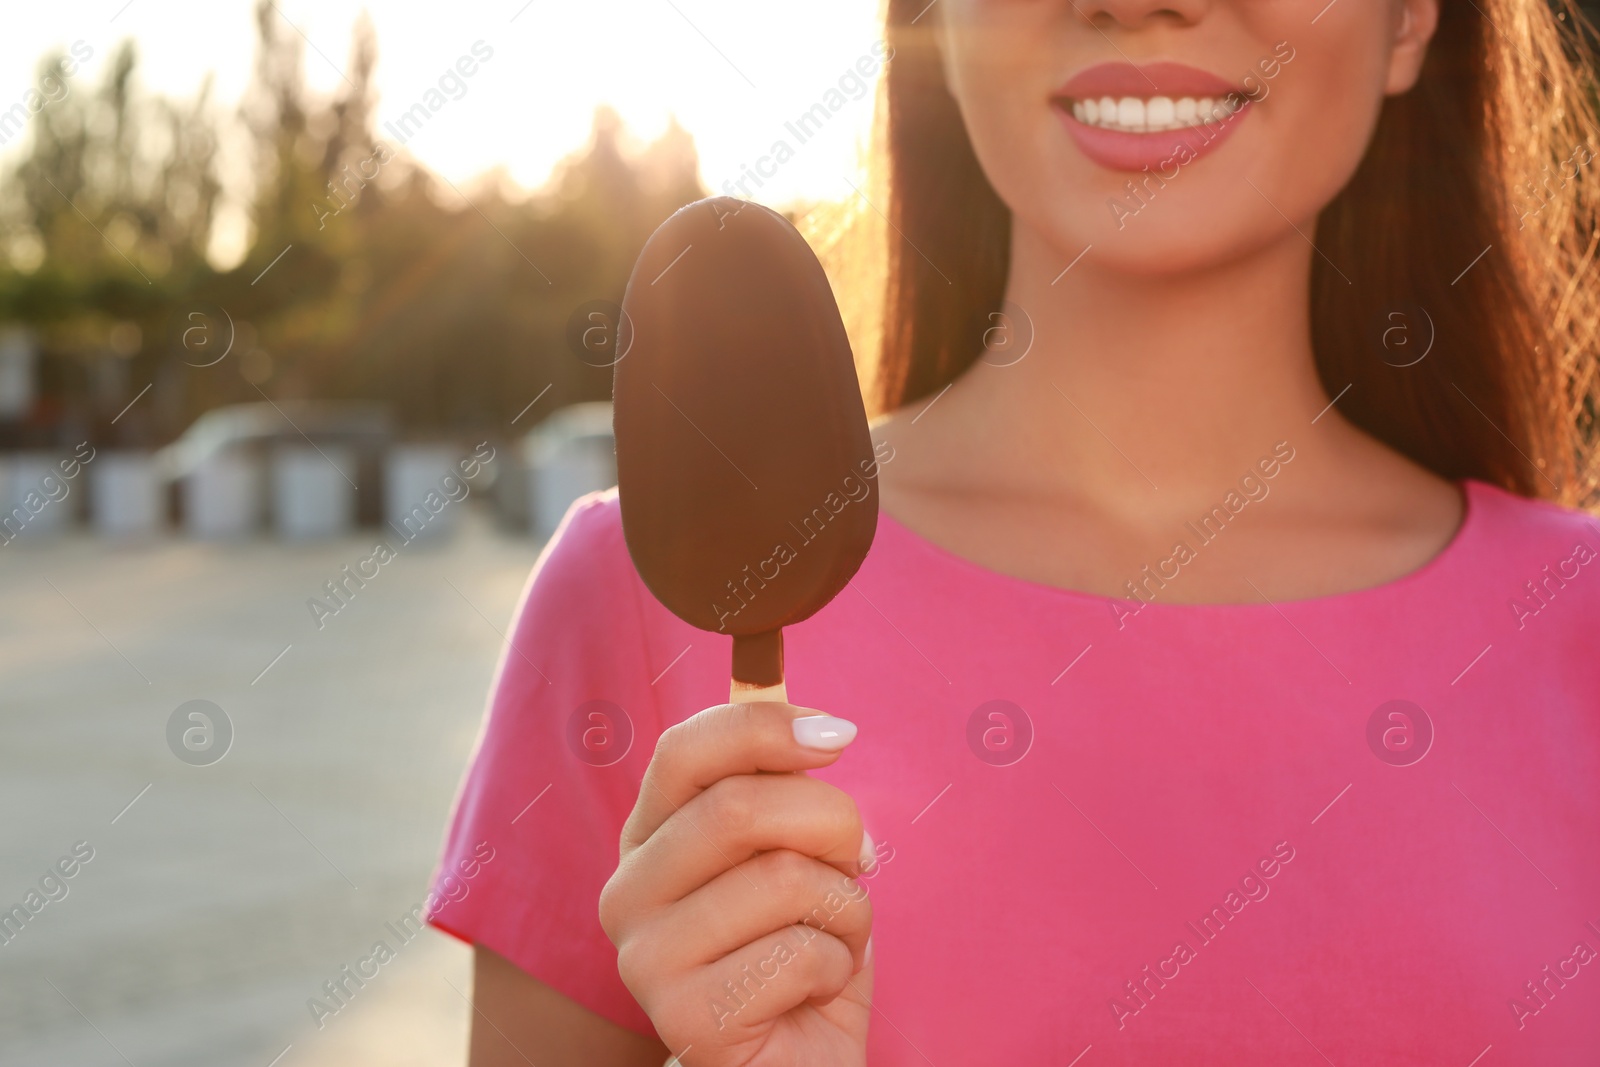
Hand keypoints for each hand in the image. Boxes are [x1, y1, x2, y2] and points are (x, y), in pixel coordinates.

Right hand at [599, 702, 874, 1066]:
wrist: (801, 1062)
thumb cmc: (802, 948)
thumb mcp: (798, 852)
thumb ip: (788, 791)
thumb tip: (824, 729)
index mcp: (649, 836)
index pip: (684, 751)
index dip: (764, 727)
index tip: (841, 735)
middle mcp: (627, 889)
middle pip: (741, 807)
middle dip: (832, 824)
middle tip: (857, 862)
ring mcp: (645, 956)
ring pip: (783, 878)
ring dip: (844, 907)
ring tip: (830, 939)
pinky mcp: (683, 1015)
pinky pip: (798, 952)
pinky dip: (836, 965)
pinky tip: (814, 989)